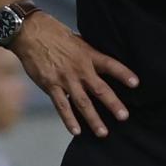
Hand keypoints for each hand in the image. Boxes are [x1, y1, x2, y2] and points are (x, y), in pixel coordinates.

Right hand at [10, 15, 137, 137]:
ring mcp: (64, 79)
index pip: (110, 64)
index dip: (123, 73)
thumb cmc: (53, 33)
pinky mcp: (50, 85)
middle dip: (113, 104)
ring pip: (82, 102)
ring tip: (103, 132)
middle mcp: (79, 68)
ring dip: (93, 119)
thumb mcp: (76, 39)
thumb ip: (88, 53)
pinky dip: (69, 120)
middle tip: (124, 117)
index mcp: (87, 54)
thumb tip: (100, 63)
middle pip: (99, 89)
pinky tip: (76, 131)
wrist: (29, 33)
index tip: (136, 83)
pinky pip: (62, 106)